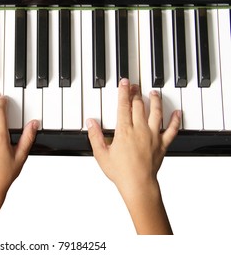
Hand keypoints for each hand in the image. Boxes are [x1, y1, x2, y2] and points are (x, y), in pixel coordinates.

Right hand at [86, 78, 180, 233]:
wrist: (138, 184)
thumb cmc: (120, 172)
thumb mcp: (101, 154)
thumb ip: (95, 136)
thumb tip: (90, 122)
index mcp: (124, 131)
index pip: (124, 106)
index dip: (123, 92)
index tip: (124, 83)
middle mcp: (140, 130)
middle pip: (139, 106)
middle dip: (136, 93)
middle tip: (135, 85)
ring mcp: (153, 136)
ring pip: (156, 113)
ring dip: (155, 100)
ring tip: (154, 92)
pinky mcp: (162, 144)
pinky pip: (172, 129)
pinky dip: (175, 120)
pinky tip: (177, 112)